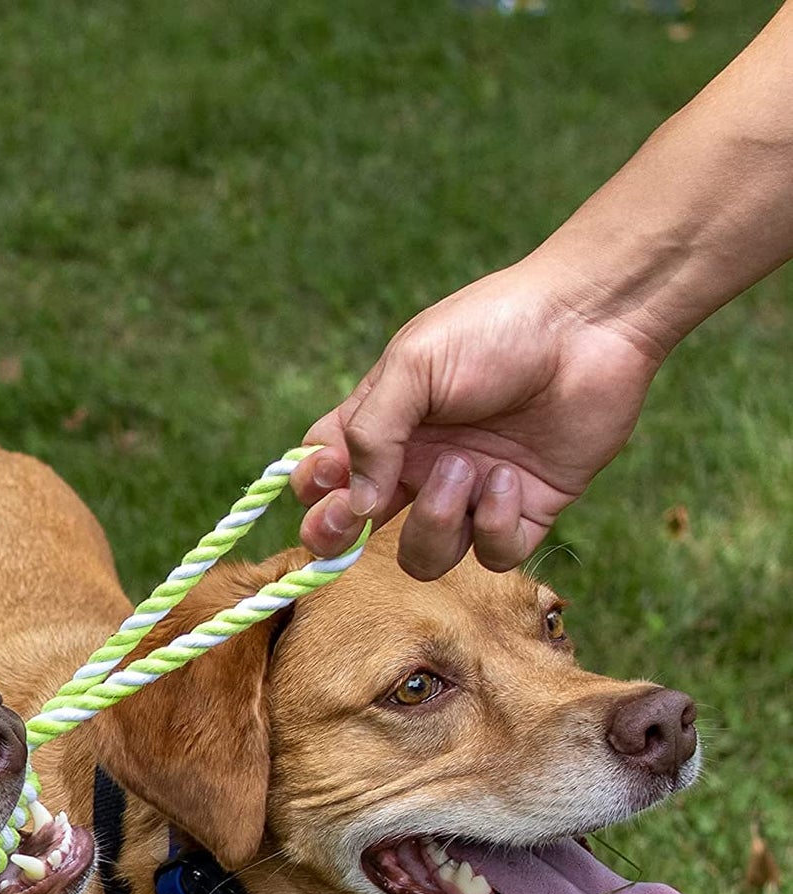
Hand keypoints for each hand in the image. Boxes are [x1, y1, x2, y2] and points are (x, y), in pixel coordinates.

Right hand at [292, 262, 663, 578]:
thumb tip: (354, 505)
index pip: (324, 475)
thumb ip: (370, 434)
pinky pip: (490, 554)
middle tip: (362, 516)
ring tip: (466, 467)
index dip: (315, 490)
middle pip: (358, 530)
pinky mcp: (523, 513)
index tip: (328, 484)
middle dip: (344, 538)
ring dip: (436, 521)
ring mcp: (468, 494)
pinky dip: (494, 523)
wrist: (592, 322)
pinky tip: (509, 478)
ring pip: (423, 557)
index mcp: (385, 426)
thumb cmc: (495, 328)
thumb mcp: (413, 365)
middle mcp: (419, 466)